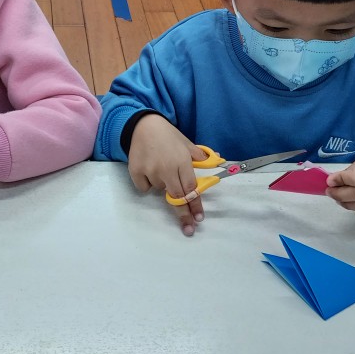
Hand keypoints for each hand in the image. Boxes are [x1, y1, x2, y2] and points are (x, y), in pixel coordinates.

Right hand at [127, 114, 206, 236]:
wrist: (142, 125)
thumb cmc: (167, 135)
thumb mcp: (186, 143)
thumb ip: (200, 156)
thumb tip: (219, 161)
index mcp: (182, 161)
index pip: (191, 188)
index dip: (196, 204)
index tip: (199, 218)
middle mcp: (167, 168)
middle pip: (177, 197)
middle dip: (184, 214)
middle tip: (189, 228)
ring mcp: (150, 171)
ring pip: (159, 190)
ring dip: (162, 186)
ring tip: (160, 167)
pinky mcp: (136, 172)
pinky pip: (144, 188)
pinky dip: (147, 183)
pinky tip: (148, 169)